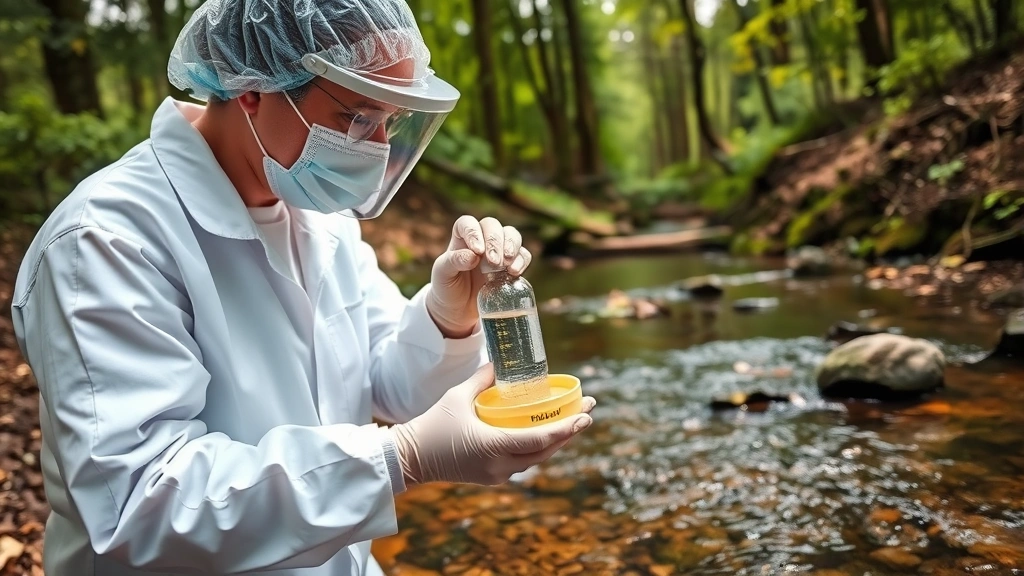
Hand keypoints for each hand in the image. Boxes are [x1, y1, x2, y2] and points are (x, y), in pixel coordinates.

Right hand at [387, 364, 595, 485]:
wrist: (410, 458)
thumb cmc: (432, 426)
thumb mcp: (458, 396)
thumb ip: (482, 379)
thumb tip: (499, 362)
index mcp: (494, 446)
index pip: (540, 441)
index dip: (566, 429)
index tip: (586, 416)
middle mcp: (500, 466)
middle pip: (545, 452)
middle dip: (569, 432)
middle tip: (587, 411)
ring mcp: (496, 475)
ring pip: (535, 460)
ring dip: (555, 442)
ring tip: (571, 420)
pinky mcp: (490, 477)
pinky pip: (522, 463)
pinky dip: (536, 448)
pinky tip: (545, 433)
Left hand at [426, 215, 531, 338]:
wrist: (458, 309)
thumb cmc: (447, 288)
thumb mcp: (443, 275)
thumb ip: (453, 262)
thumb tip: (473, 255)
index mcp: (461, 238)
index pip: (468, 223)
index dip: (474, 232)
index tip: (477, 250)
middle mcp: (481, 240)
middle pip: (493, 226)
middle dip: (495, 242)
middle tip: (493, 262)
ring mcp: (499, 251)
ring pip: (512, 234)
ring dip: (512, 246)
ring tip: (506, 264)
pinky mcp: (511, 265)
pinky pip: (523, 255)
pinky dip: (522, 260)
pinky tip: (515, 272)